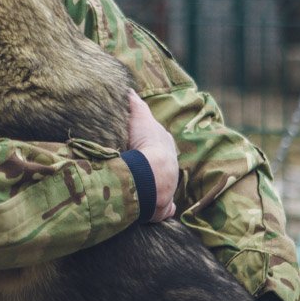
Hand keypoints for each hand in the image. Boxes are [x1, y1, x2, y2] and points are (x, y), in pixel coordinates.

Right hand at [125, 92, 177, 220]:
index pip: (157, 138)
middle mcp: (170, 164)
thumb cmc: (145, 145)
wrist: (152, 175)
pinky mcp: (163, 207)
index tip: (138, 140)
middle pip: (160, 161)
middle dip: (152, 162)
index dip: (147, 138)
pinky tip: (156, 210)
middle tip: (136, 164)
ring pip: (162, 183)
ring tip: (137, 185)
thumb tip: (129, 90)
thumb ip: (135, 104)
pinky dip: (162, 209)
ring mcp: (168, 187)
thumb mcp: (139, 118)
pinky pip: (164, 208)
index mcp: (164, 143)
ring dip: (153, 184)